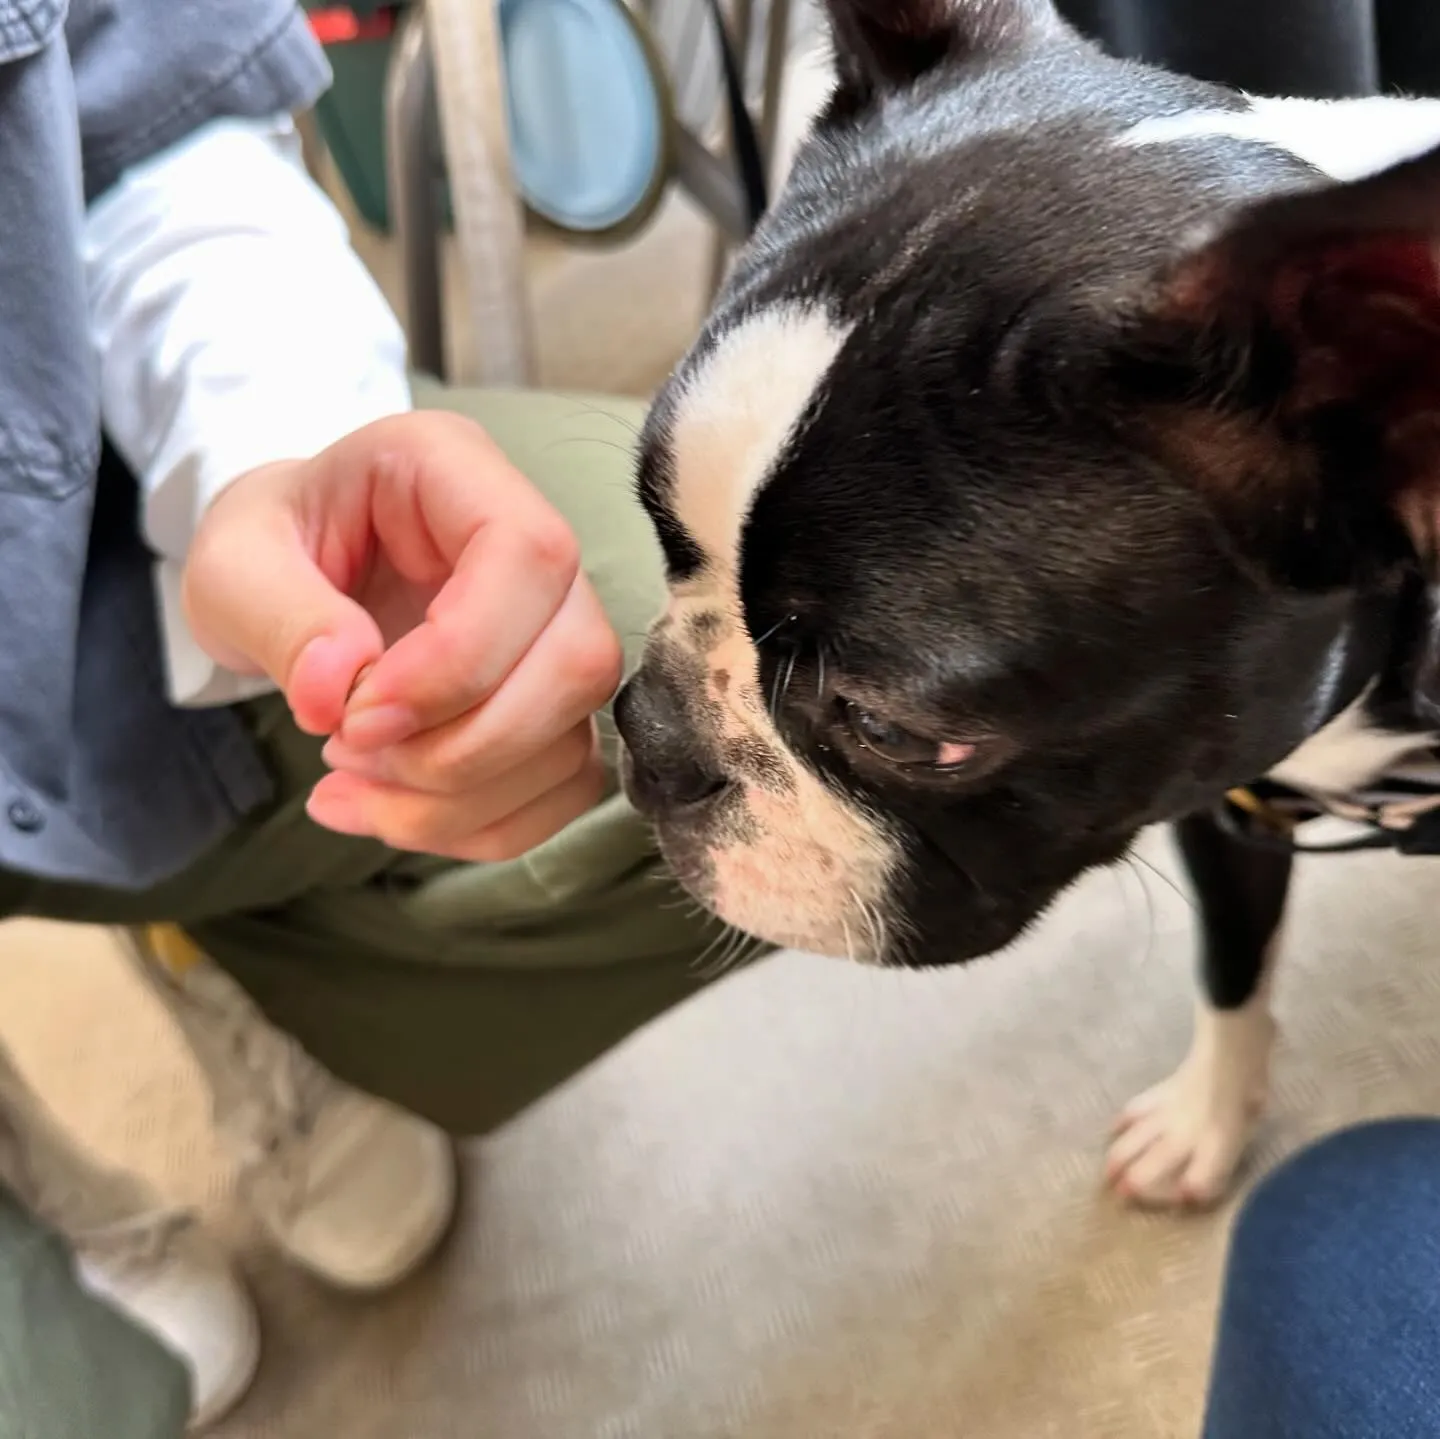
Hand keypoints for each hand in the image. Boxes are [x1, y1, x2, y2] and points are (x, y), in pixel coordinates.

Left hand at [182, 412, 622, 859]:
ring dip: (460, 799)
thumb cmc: (271, 543)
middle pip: (577, 661)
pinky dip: (482, 826)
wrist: (293, 566)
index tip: (357, 717)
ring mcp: (558, 627)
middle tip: (346, 752)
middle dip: (463, 746)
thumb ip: (280, 616)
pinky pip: (562, 786)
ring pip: (573, 737)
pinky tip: (394, 813)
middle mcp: (536, 544)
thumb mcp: (233, 562)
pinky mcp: (553, 702)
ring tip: (351, 788)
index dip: (460, 658)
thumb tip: (339, 695)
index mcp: (458, 471)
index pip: (529, 557)